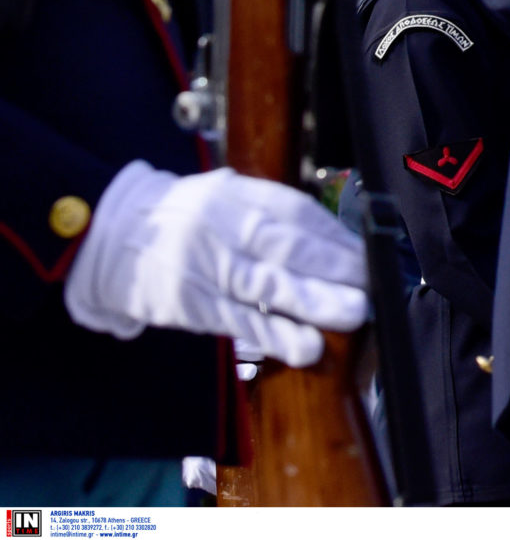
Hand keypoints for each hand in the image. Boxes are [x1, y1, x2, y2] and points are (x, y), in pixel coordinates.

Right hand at [63, 163, 369, 366]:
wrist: (109, 235)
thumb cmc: (186, 218)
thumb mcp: (226, 197)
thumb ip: (274, 215)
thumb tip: (339, 242)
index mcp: (235, 193)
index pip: (295, 212)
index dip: (335, 236)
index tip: (368, 255)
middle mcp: (220, 225)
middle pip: (285, 247)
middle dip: (334, 267)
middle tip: (370, 285)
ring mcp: (202, 265)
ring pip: (264, 285)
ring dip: (313, 303)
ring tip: (352, 315)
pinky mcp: (187, 303)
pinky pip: (236, 320)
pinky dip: (273, 335)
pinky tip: (305, 345)